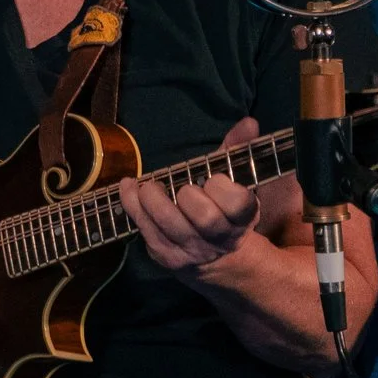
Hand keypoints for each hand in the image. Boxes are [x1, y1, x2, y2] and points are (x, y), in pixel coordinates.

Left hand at [123, 116, 263, 276]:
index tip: (212, 179)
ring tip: (149, 187)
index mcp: (242, 218)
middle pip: (205, 218)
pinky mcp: (166, 255)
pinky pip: (145, 228)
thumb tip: (249, 122)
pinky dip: (132, 204)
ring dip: (153, 198)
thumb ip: (238, 149)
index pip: (238, 204)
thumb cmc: (221, 207)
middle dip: (188, 195)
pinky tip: (129, 188)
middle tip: (181, 187)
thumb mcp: (233, 180)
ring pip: (170, 224)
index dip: (223, 189)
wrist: (214, 256)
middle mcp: (219, 239)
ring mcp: (192, 250)